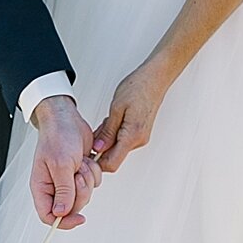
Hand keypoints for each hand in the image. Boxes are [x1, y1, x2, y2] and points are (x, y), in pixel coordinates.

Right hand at [30, 96, 99, 227]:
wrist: (67, 119)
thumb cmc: (57, 137)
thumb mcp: (61, 165)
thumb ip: (63, 191)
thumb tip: (61, 214)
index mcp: (42, 187)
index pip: (49, 216)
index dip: (64, 221)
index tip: (79, 218)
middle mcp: (54, 187)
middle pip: (72, 207)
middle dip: (81, 191)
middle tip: (78, 175)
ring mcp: (68, 181)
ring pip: (85, 195)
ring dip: (88, 178)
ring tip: (80, 162)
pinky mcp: (80, 174)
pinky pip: (94, 183)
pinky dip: (94, 172)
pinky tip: (85, 159)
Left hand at [92, 55, 175, 173]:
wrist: (155, 78)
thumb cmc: (138, 88)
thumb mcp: (116, 108)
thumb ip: (107, 131)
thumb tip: (98, 148)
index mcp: (132, 136)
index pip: (112, 163)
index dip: (97, 162)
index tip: (87, 154)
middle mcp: (139, 140)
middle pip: (113, 156)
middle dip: (101, 146)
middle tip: (97, 128)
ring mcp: (141, 137)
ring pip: (117, 147)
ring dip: (108, 137)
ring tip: (108, 119)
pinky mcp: (140, 132)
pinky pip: (123, 139)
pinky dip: (114, 133)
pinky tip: (114, 119)